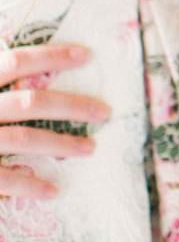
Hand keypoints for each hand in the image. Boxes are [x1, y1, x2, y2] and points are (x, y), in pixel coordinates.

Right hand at [0, 44, 109, 198]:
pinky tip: (52, 190)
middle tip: (105, 112)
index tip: (87, 54)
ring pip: (23, 140)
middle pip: (30, 102)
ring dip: (61, 145)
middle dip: (72, 105)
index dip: (52, 56)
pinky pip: (0, 178)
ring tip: (90, 149)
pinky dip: (28, 186)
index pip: (14, 62)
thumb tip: (15, 51)